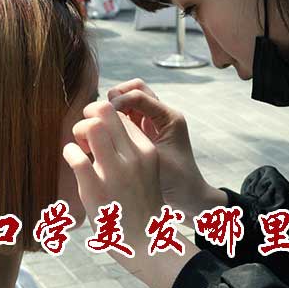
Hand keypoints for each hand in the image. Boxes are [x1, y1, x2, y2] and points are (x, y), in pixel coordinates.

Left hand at [63, 101, 198, 287]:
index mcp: (146, 150)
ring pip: (91, 127)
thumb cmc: (139, 204)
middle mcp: (133, 157)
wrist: (146, 242)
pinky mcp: (96, 189)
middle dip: (88, 116)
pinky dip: (69, 154)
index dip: (103, 118)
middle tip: (85, 135)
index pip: (121, 114)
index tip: (98, 137)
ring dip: (78, 132)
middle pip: (105, 110)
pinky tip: (73, 162)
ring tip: (80, 149)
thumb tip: (103, 126)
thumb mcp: (144, 170)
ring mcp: (115, 172)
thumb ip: (129, 150)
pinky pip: (75, 155)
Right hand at [108, 79, 226, 218]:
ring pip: (129, 101)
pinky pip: (127, 117)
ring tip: (100, 126)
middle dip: (114, 98)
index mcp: (169, 118)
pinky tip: (104, 135)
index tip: (101, 118)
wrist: (188, 197)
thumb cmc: (176, 182)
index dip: (117, 102)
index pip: (138, 94)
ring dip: (113, 110)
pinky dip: (115, 121)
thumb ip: (132, 140)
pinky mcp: (146, 132)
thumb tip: (103, 121)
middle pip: (133, 90)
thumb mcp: (154, 159)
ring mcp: (153, 123)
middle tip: (100, 117)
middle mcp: (162, 115)